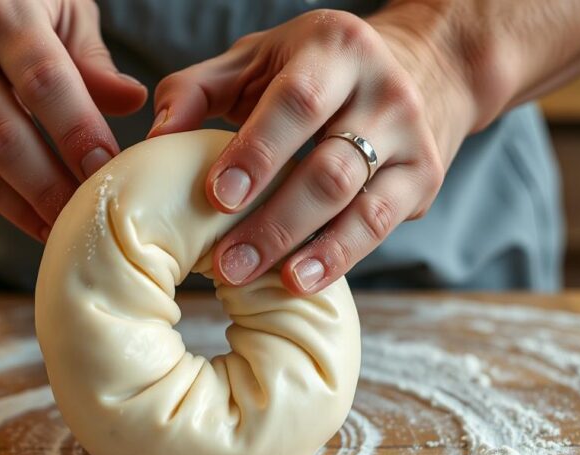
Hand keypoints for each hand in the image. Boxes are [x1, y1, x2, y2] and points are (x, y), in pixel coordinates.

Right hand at [0, 0, 146, 240]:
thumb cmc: (9, 1)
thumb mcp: (57, 7)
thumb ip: (92, 60)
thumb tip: (134, 101)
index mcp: (2, 14)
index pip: (45, 83)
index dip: (78, 132)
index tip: (112, 169)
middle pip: (9, 136)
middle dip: (56, 184)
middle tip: (97, 214)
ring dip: (34, 205)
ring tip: (74, 228)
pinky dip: (9, 205)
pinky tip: (42, 222)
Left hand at [149, 8, 472, 294]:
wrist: (415, 70)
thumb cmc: (307, 73)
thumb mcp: (252, 62)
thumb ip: (197, 91)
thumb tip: (157, 137)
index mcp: (335, 49)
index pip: (297, 102)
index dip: (257, 152)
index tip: (216, 197)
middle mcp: (384, 90)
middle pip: (328, 166)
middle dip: (273, 220)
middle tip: (224, 263)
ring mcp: (412, 139)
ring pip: (358, 204)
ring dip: (302, 248)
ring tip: (253, 279)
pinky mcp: (423, 179)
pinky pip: (379, 228)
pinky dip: (338, 258)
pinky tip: (299, 281)